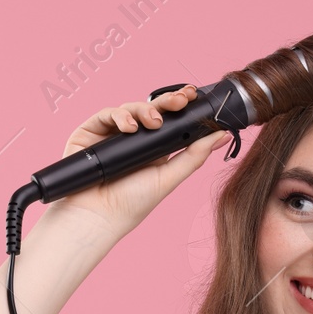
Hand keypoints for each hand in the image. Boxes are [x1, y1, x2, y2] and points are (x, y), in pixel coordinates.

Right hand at [36, 85, 234, 244]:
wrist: (98, 216)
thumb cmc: (132, 204)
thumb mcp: (168, 178)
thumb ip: (194, 156)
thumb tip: (222, 136)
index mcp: (154, 148)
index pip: (169, 120)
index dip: (181, 106)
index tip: (194, 97)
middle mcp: (133, 138)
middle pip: (152, 109)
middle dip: (168, 102)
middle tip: (180, 100)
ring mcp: (111, 133)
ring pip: (131, 108)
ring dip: (145, 110)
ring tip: (153, 123)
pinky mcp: (91, 131)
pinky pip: (107, 114)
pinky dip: (120, 116)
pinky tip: (129, 128)